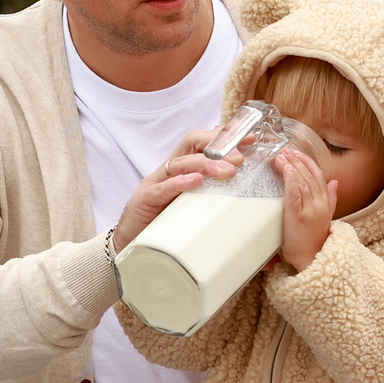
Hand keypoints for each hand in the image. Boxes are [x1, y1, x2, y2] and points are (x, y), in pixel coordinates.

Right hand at [111, 128, 231, 249]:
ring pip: (181, 163)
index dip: (226, 137)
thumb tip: (241, 188)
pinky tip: (196, 182)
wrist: (131, 245)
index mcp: (182, 169)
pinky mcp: (145, 200)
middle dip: (218, 146)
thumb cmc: (165, 225)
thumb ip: (213, 194)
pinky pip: (163, 188)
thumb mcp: (194, 206)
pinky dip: (180, 183)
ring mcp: (155, 183)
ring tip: (228, 172)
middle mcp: (169, 171)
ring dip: (206, 164)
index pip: (203, 142)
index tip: (251, 139)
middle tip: (240, 158)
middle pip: (191, 143)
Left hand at [273, 145, 335, 270]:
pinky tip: (286, 170)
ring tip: (281, 157)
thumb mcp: (326, 218)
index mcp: (326, 204)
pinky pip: (294, 193)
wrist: (311, 260)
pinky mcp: (297, 216)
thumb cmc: (314, 242)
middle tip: (286, 151)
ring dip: (291, 166)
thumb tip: (335, 182)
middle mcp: (319, 204)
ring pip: (302, 181)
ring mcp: (309, 210)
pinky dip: (291, 179)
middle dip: (297, 160)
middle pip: (309, 176)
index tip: (297, 153)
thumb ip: (331, 199)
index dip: (308, 162)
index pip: (319, 176)